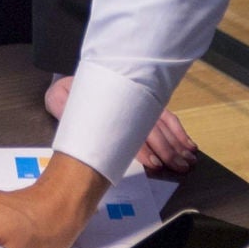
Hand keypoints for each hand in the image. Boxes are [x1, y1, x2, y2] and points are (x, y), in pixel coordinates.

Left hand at [45, 75, 197, 173]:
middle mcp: (128, 103)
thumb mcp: (59, 98)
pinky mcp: (144, 105)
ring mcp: (139, 104)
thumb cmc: (68, 94)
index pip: (129, 130)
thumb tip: (69, 115)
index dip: (143, 147)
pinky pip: (165, 117)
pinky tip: (187, 144)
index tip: (154, 162)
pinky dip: (178, 130)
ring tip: (189, 159)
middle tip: (180, 167)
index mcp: (109, 104)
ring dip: (177, 142)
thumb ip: (63, 108)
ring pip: (162, 124)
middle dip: (167, 149)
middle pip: (151, 129)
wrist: (72, 81)